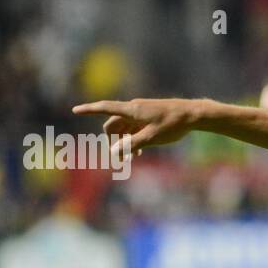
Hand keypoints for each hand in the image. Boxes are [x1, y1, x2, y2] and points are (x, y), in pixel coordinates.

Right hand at [72, 98, 202, 157]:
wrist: (192, 115)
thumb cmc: (172, 125)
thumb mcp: (152, 138)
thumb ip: (132, 145)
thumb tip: (114, 152)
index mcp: (132, 110)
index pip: (105, 108)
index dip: (89, 109)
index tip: (75, 110)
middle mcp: (134, 108)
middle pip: (114, 124)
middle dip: (113, 140)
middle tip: (120, 159)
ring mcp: (142, 112)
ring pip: (124, 127)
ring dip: (124, 142)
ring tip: (133, 158)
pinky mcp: (149, 116)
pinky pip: (134, 127)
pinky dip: (133, 138)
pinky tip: (140, 152)